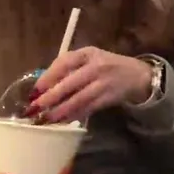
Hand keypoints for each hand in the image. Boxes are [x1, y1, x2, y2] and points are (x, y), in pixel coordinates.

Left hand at [26, 47, 154, 123]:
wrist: (139, 75)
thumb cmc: (109, 66)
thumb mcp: (91, 59)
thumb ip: (71, 68)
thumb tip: (43, 87)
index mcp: (89, 53)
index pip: (64, 62)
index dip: (48, 76)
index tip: (35, 90)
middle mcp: (97, 66)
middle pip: (69, 83)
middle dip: (50, 97)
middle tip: (34, 108)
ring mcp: (104, 82)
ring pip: (78, 99)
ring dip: (60, 110)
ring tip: (46, 118)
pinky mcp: (110, 97)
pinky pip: (88, 108)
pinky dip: (74, 115)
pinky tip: (63, 120)